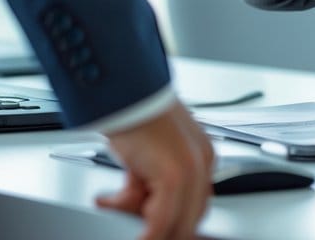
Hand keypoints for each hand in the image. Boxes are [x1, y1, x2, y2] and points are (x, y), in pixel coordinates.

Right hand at [96, 101, 214, 239]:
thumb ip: (156, 180)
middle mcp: (202, 162)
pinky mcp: (174, 175)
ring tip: (111, 201)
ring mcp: (192, 169)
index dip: (172, 222)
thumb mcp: (150, 153)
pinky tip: (124, 221)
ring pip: (176, 224)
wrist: (125, 89)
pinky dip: (145, 233)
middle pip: (189, 218)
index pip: (195, 206)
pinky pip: (161, 222)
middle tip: (126, 220)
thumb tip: (143, 209)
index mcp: (202, 156)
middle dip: (155, 225)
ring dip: (143, 225)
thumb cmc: (133, 113)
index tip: (148, 226)